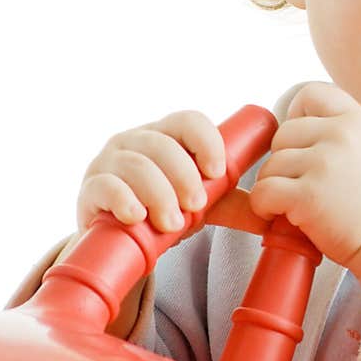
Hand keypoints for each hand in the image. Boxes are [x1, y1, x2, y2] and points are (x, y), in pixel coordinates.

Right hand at [78, 109, 237, 235]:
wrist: (119, 240)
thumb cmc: (163, 208)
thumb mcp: (200, 203)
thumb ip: (231, 203)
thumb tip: (270, 215)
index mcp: (167, 134)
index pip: (189, 120)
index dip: (206, 141)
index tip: (217, 173)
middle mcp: (136, 139)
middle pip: (163, 145)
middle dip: (184, 177)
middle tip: (196, 207)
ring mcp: (109, 161)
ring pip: (137, 166)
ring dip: (159, 195)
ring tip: (173, 225)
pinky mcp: (90, 188)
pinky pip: (105, 185)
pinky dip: (124, 199)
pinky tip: (137, 216)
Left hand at [249, 83, 360, 283]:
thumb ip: (341, 129)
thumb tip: (293, 122)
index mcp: (357, 119)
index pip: (310, 94)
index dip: (296, 116)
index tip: (303, 144)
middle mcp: (341, 134)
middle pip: (282, 134)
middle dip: (285, 161)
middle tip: (302, 184)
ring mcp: (324, 163)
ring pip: (270, 165)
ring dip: (275, 187)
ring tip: (297, 205)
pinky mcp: (308, 195)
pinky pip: (263, 191)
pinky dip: (264, 207)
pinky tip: (280, 216)